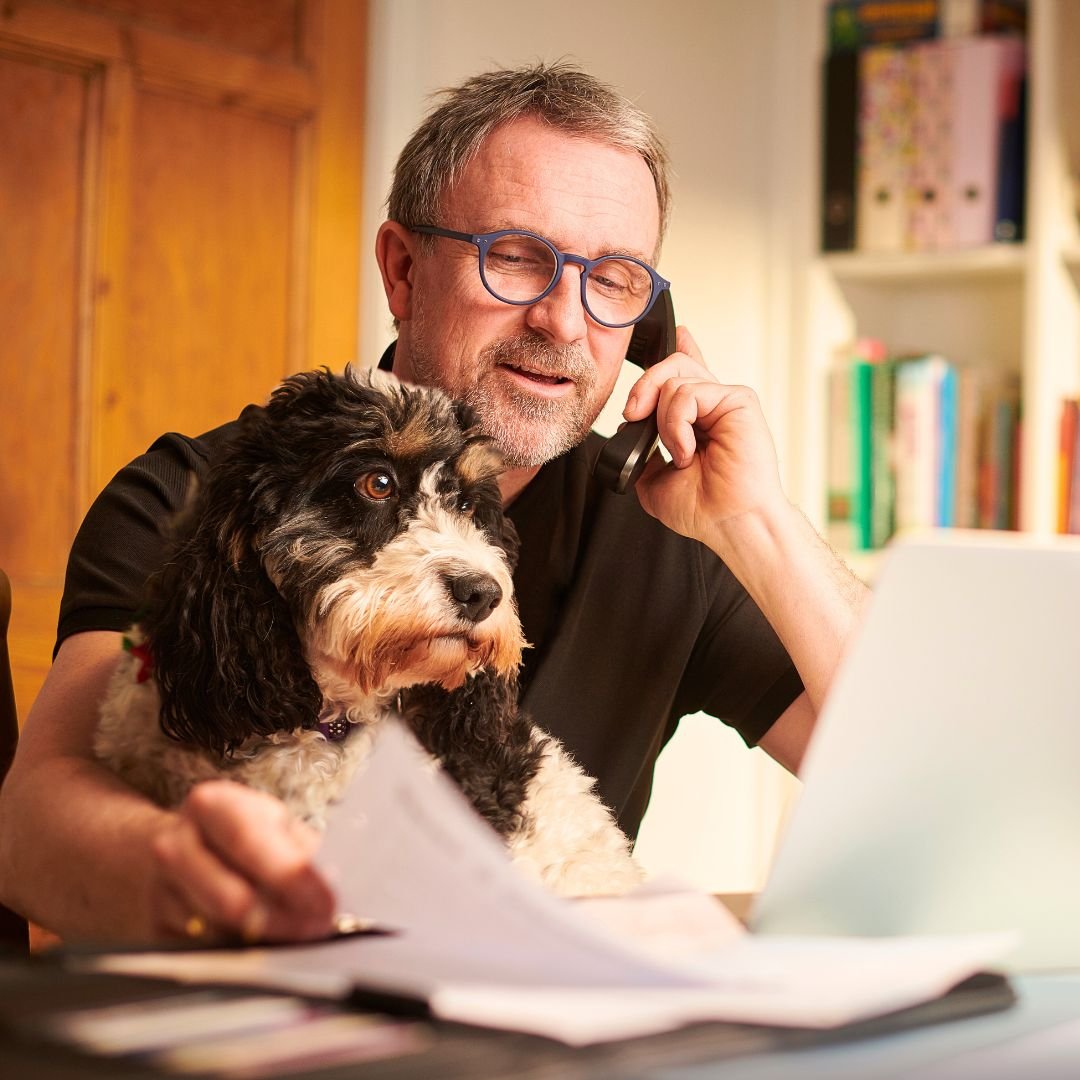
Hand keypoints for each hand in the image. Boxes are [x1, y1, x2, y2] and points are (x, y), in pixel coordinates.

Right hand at [149, 780, 334, 944]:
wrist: (171, 847)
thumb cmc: (238, 834)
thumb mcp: (271, 823)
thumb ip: (299, 849)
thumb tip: (328, 882)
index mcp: (210, 806)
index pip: (249, 842)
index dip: (290, 877)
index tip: (326, 902)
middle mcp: (175, 846)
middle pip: (230, 899)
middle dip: (283, 920)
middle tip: (318, 928)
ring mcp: (159, 892)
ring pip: (220, 933)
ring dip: (266, 940)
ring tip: (300, 933)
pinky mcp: (154, 930)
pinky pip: (206, 953)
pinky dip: (243, 952)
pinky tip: (264, 941)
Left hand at [623, 326, 786, 547]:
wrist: (728, 523)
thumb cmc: (702, 509)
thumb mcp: (652, 479)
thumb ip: (642, 449)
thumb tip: (633, 427)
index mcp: (699, 418)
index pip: (689, 374)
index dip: (682, 350)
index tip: (678, 334)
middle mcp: (714, 405)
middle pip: (673, 366)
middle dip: (643, 387)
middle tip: (633, 416)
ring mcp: (726, 400)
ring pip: (674, 379)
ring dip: (664, 422)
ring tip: (680, 454)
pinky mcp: (738, 400)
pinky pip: (688, 393)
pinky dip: (677, 424)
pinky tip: (688, 451)